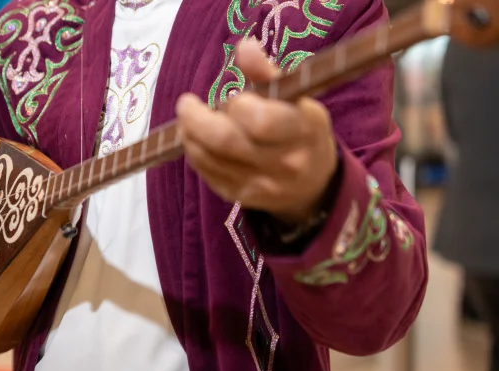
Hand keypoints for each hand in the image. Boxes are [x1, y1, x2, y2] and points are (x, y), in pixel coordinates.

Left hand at [176, 39, 337, 224]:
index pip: (260, 121)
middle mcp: (284, 163)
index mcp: (302, 130)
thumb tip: (244, 46)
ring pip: (210, 158)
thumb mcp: (296, 98)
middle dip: (197, 119)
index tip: (230, 96)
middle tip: (186, 105)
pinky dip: (195, 152)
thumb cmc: (299, 129)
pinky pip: (207, 173)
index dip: (236, 105)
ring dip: (190, 135)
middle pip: (226, 141)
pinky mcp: (241, 197)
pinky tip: (197, 140)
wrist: (312, 184)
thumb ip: (267, 73)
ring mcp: (261, 185)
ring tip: (189, 120)